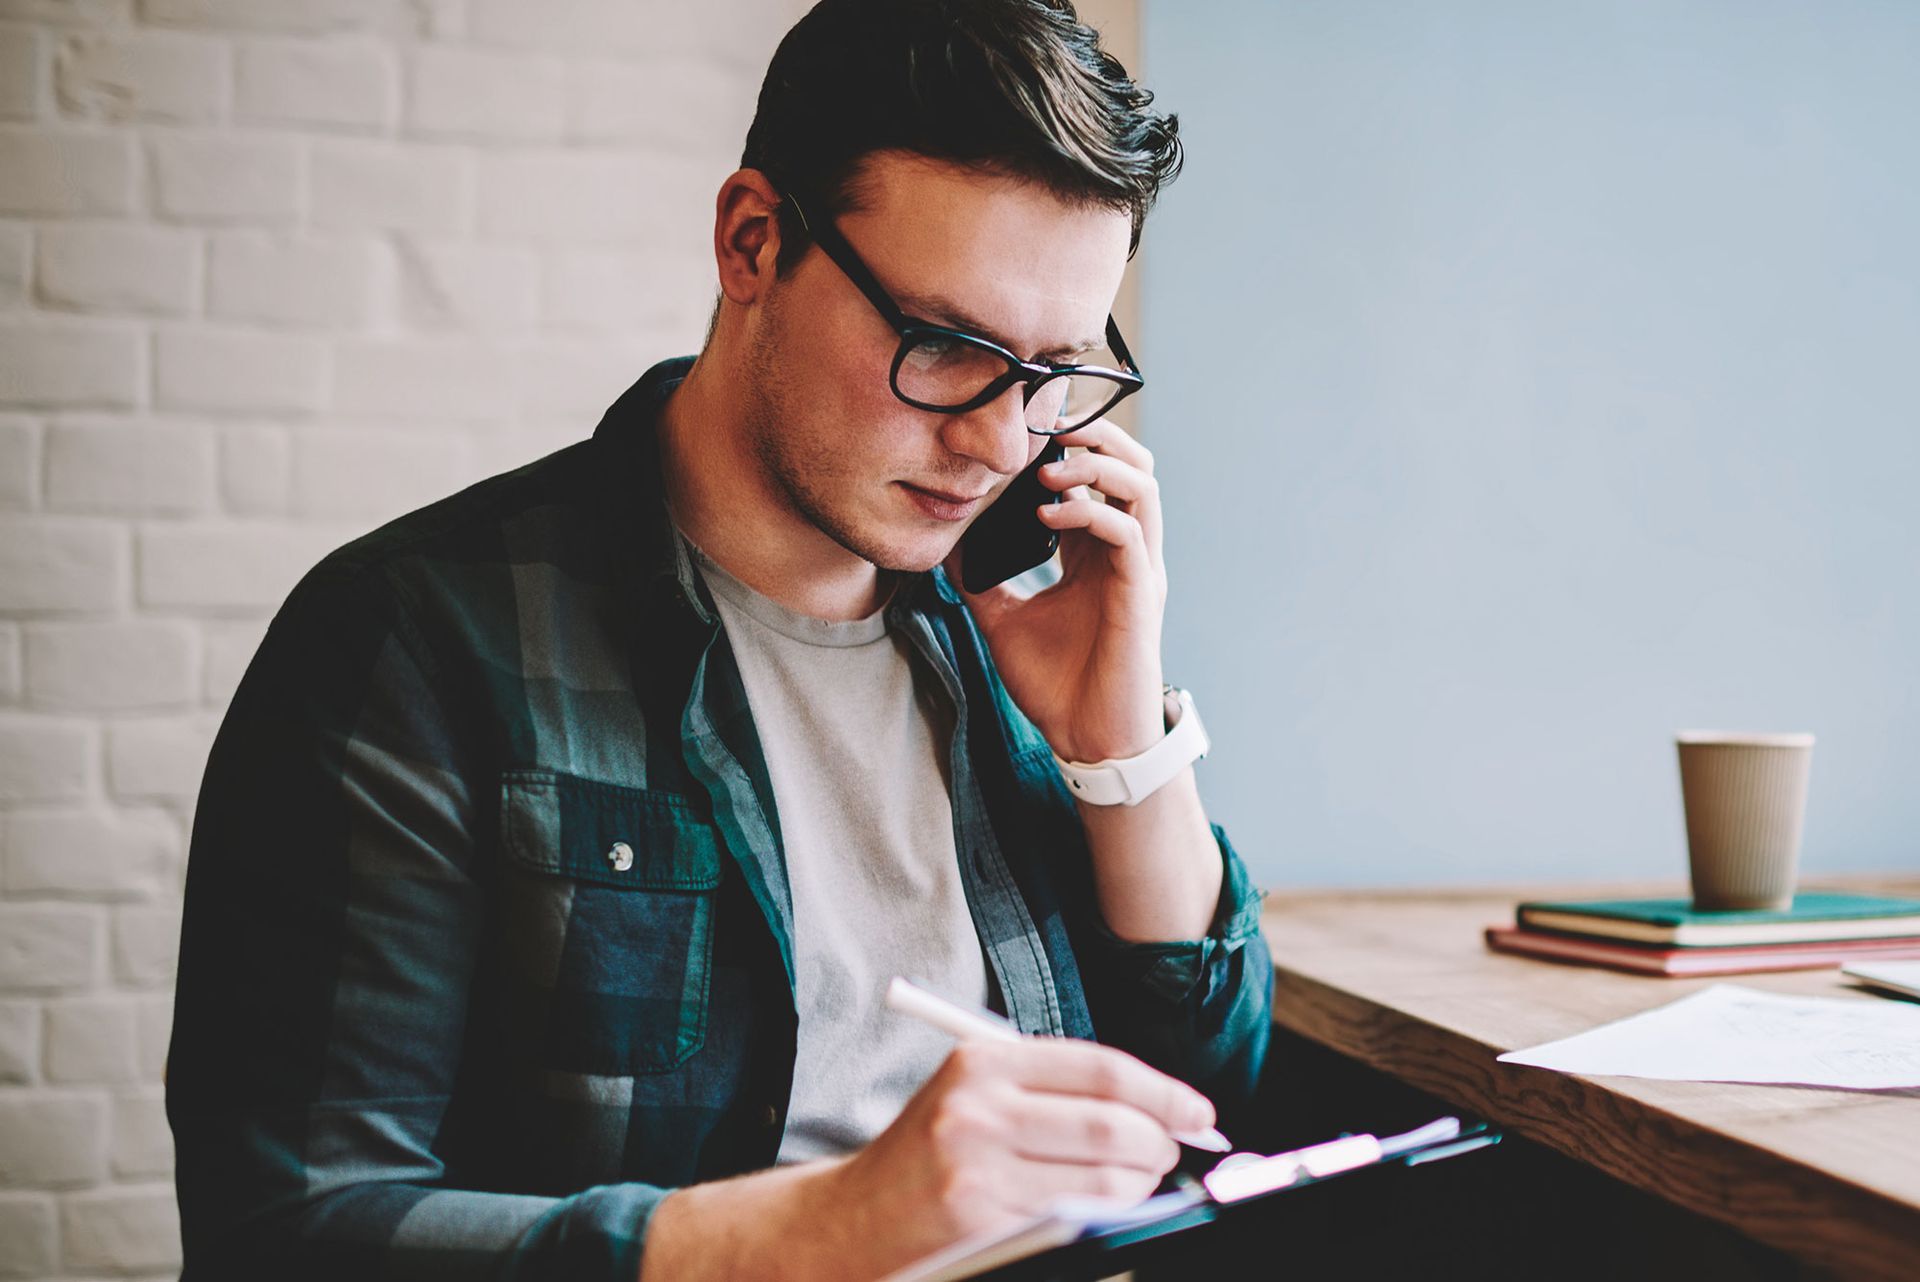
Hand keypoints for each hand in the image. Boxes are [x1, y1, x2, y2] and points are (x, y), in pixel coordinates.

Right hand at [828, 1036, 1213, 1276]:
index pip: (1102, 1069)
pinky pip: (1076, 1218)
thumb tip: (1155, 1105)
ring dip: (1141, 1183)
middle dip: (1160, 1141)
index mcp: (982, 1062)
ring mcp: (980, 1169)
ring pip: (1104, 1176)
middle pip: (1112, 1123)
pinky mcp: (983, 1222)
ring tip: (1140, 1179)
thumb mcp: (975, 1094)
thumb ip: (1052, 1089)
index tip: (1197, 1110)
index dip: (1163, 1091)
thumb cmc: (929, 1154)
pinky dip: (1109, 1215)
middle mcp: (979, 1109)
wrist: (851, 1219)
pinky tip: (1108, 1210)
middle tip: (1172, 1150)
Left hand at [947, 418, 1166, 763]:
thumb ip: (980, 581)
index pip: (1096, 480)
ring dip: (1096, 466)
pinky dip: (1089, 513)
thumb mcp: (1002, 620)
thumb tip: (943, 545)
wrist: (1085, 739)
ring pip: (1142, 488)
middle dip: (1095, 437)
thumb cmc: (1055, 685)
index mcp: (1096, 556)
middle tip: (1047, 431)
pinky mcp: (1141, 595)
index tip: (1025, 433)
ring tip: (1047, 471)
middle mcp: (1125, 555)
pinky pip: (1127, 533)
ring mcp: (1138, 571)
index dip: (1068, 448)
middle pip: (1133, 467)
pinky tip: (1046, 517)